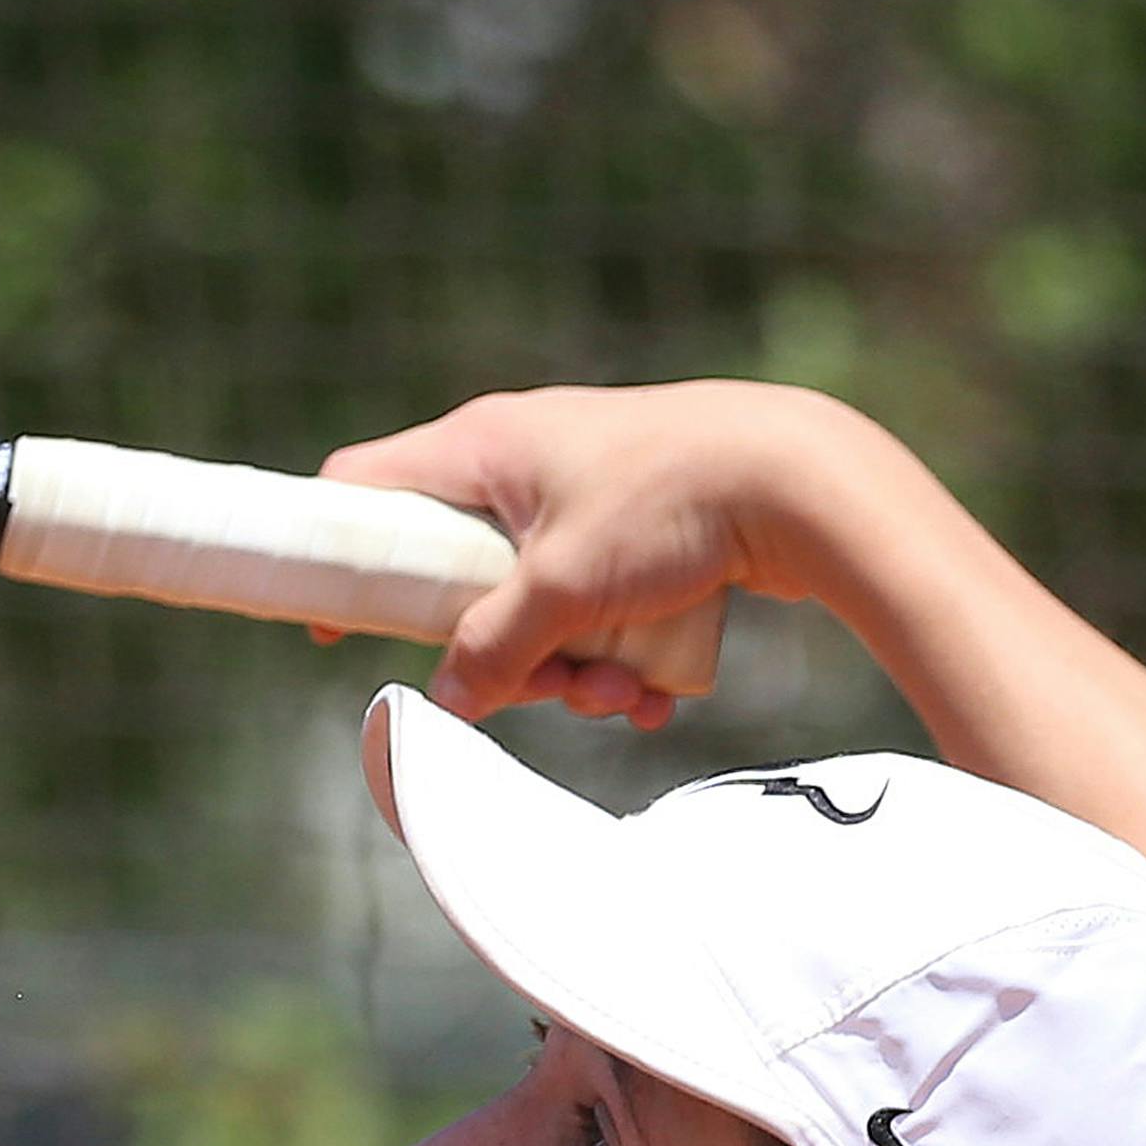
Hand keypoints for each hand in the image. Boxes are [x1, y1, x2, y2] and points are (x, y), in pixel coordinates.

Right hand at [325, 380, 862, 726]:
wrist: (807, 481)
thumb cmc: (673, 503)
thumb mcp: (564, 589)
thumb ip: (492, 649)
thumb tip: (451, 699)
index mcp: (482, 447)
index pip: (363, 488)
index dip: (338, 558)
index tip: (339, 629)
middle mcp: (522, 462)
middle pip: (454, 578)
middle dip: (498, 652)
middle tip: (538, 685)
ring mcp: (580, 494)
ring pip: (532, 607)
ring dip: (567, 670)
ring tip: (622, 692)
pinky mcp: (636, 526)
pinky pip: (594, 607)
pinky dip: (614, 655)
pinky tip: (655, 690)